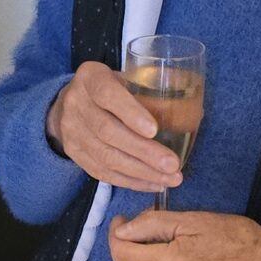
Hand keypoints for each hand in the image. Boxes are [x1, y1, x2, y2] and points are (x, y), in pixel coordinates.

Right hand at [47, 61, 185, 191]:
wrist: (67, 103)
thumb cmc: (109, 88)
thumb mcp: (123, 77)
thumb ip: (147, 90)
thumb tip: (194, 111)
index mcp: (91, 78)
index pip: (107, 94)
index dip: (131, 113)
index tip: (154, 130)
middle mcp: (76, 104)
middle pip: (108, 131)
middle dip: (143, 151)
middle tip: (172, 164)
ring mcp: (71, 131)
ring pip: (106, 156)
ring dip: (141, 171)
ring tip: (170, 179)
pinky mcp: (73, 153)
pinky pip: (102, 172)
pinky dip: (130, 181)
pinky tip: (153, 184)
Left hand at [107, 210, 260, 260]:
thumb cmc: (234, 238)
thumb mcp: (192, 220)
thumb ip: (152, 224)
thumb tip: (123, 230)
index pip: (121, 255)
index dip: (116, 235)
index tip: (122, 219)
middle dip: (135, 240)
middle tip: (155, 220)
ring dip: (147, 251)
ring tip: (174, 235)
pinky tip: (179, 251)